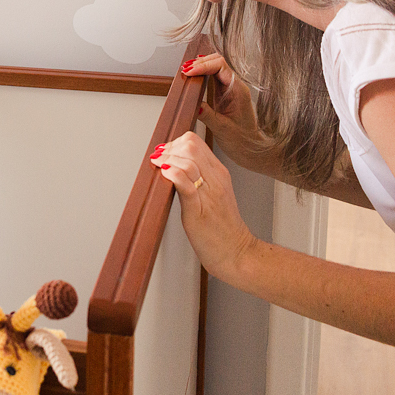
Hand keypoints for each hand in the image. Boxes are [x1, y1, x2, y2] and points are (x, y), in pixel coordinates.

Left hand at [150, 132, 259, 282]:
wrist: (236, 252)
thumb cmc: (221, 227)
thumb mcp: (212, 194)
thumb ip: (196, 177)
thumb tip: (172, 164)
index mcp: (219, 173)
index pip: (195, 142)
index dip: (175, 143)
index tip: (164, 154)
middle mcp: (216, 179)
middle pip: (191, 145)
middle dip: (169, 148)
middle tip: (158, 160)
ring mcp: (209, 193)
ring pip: (188, 160)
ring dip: (167, 160)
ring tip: (158, 167)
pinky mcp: (199, 209)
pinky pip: (186, 184)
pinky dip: (172, 175)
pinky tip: (164, 174)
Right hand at [183, 52, 270, 170]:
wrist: (252, 149)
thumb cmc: (243, 141)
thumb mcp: (222, 129)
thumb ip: (207, 115)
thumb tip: (194, 104)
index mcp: (239, 91)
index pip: (221, 66)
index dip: (203, 65)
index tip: (188, 72)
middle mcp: (236, 87)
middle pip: (218, 61)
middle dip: (200, 62)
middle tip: (184, 70)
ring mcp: (230, 89)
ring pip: (215, 67)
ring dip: (200, 66)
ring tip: (186, 71)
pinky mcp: (225, 94)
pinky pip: (213, 77)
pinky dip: (202, 73)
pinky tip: (193, 76)